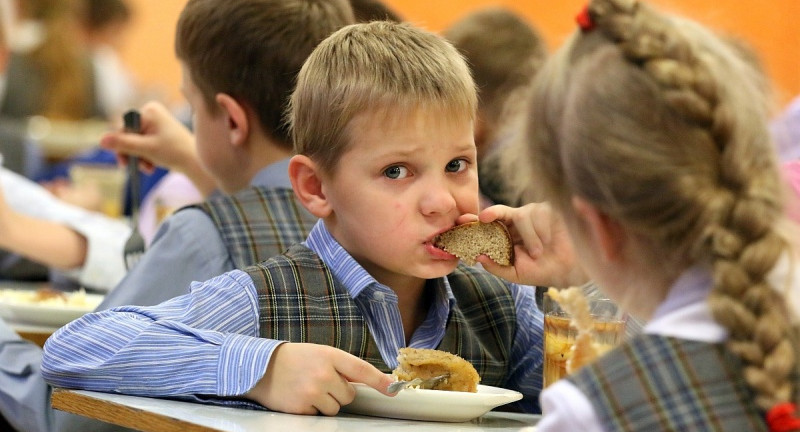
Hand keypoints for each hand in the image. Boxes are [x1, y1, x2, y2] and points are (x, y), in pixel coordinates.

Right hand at [100, 101, 215, 195]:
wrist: (196, 161)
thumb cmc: (174, 152)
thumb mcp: (146, 149)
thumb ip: (124, 144)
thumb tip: (101, 140)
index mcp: (149, 110)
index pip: (123, 127)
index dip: (121, 145)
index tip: (123, 161)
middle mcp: (151, 111)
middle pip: (128, 134)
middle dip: (131, 153)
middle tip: (132, 167)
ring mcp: (156, 121)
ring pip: (135, 141)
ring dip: (138, 156)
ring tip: (148, 168)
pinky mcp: (159, 131)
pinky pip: (143, 143)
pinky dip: (145, 155)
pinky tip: (152, 165)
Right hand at [245, 343, 394, 415]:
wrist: (261, 366)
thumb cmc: (295, 359)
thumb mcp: (320, 354)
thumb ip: (342, 366)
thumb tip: (369, 383)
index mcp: (330, 355)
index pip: (361, 369)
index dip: (379, 380)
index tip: (393, 389)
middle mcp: (322, 373)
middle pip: (348, 395)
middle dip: (338, 392)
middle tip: (321, 381)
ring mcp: (311, 391)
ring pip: (335, 408)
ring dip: (326, 402)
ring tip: (309, 389)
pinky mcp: (301, 408)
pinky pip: (318, 416)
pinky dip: (311, 410)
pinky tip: (300, 397)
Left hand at [475, 203, 587, 287]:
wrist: (572, 269)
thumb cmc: (543, 271)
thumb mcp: (516, 273)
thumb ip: (497, 267)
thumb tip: (478, 257)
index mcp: (507, 235)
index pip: (487, 226)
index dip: (474, 222)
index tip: (461, 221)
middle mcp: (517, 222)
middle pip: (499, 211)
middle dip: (490, 213)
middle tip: (484, 218)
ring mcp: (533, 214)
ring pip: (522, 216)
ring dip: (529, 237)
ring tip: (538, 252)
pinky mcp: (548, 210)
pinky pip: (539, 214)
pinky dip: (542, 231)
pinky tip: (549, 241)